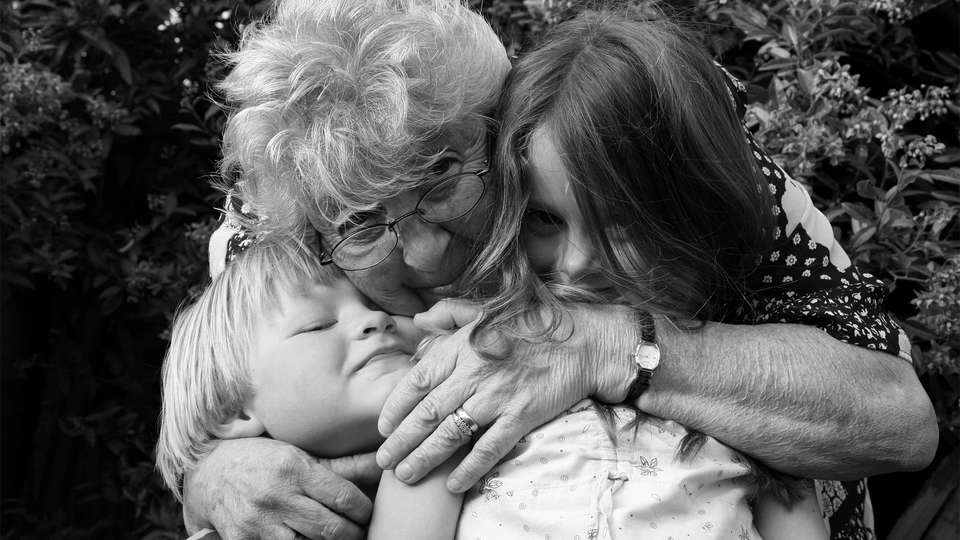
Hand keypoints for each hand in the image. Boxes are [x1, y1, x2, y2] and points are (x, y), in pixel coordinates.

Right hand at [183, 437, 379, 539]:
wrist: (206, 473)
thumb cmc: (260, 460)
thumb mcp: (298, 455)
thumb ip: (341, 466)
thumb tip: (380, 462)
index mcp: (293, 468)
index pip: (342, 496)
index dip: (363, 510)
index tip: (368, 513)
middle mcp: (276, 495)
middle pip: (331, 527)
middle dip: (353, 533)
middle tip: (360, 532)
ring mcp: (259, 522)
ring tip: (340, 538)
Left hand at [376, 300, 634, 492]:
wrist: (584, 341)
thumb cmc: (536, 322)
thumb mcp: (489, 308)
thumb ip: (450, 313)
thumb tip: (418, 319)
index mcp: (462, 346)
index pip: (417, 381)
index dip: (396, 407)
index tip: (384, 426)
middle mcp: (474, 373)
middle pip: (427, 414)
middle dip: (401, 441)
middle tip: (384, 461)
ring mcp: (497, 397)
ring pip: (450, 434)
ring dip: (424, 458)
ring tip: (405, 476)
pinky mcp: (521, 417)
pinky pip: (488, 448)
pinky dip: (468, 469)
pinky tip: (452, 484)